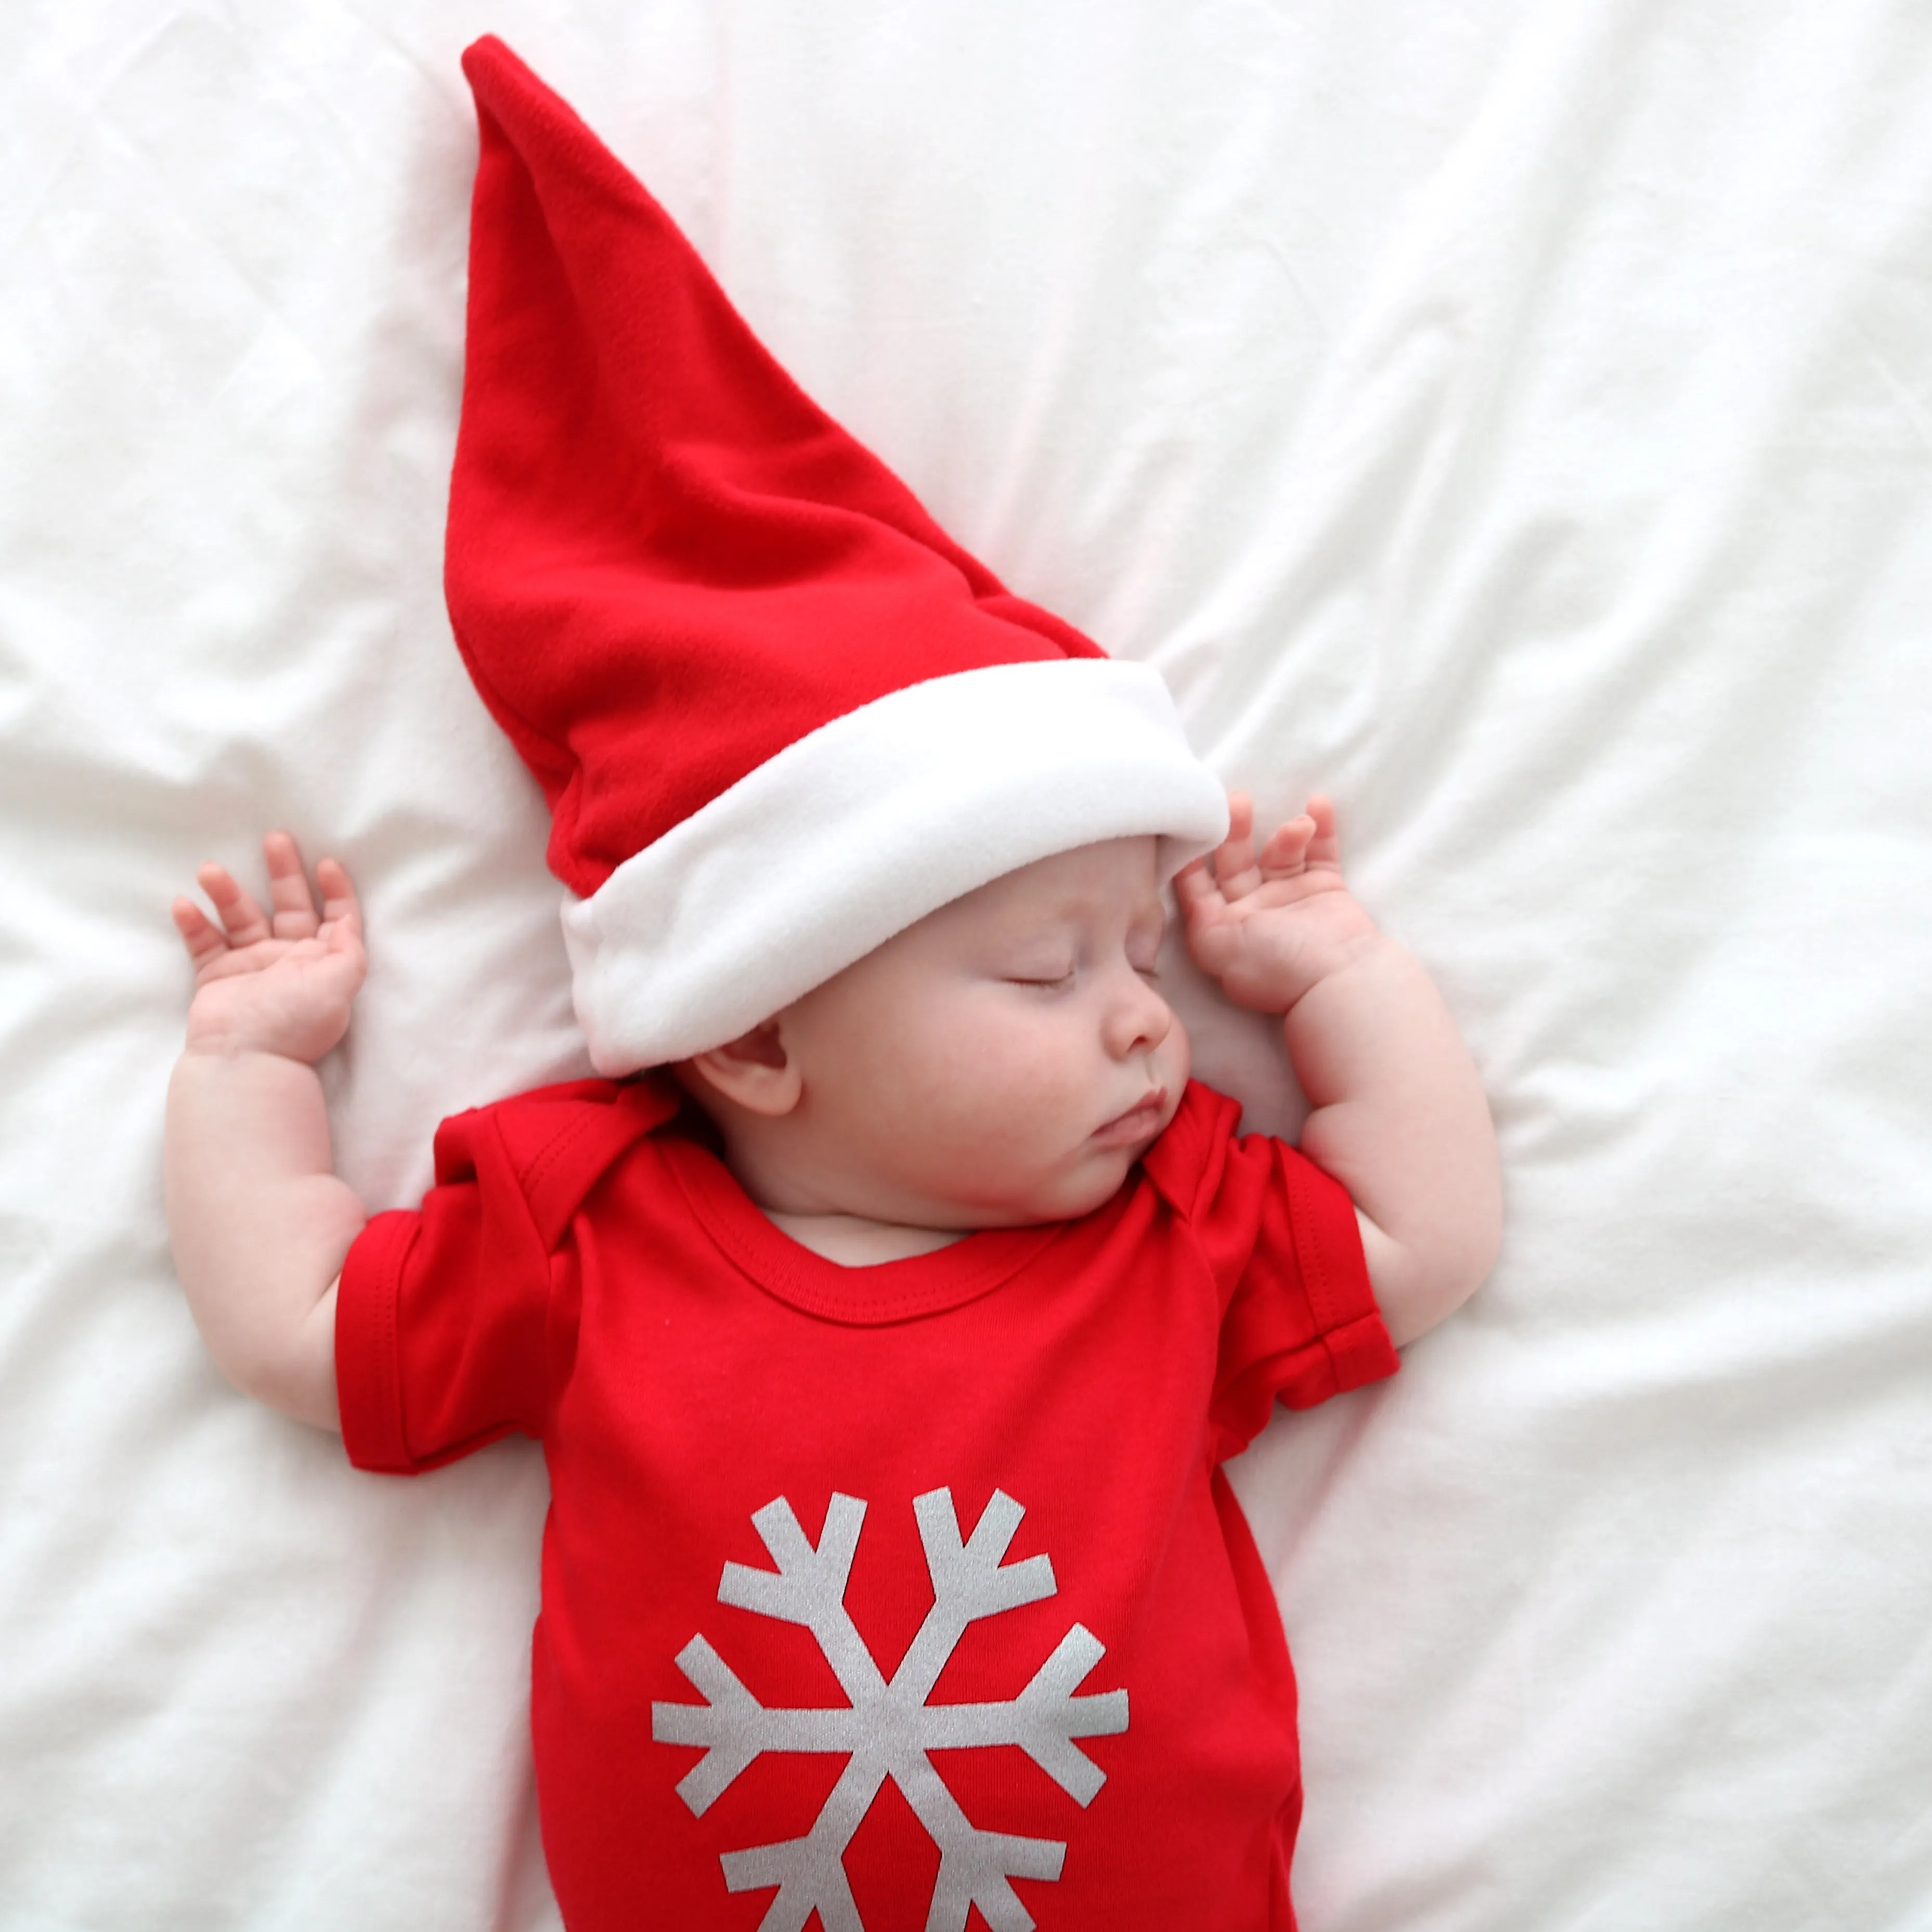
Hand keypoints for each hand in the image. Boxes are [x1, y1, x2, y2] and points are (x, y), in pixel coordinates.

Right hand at [172, 833, 365, 1061]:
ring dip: (228, 892)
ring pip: (242, 917)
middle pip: (290, 905)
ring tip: (210, 869)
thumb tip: (349, 921)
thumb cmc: (296, 1024)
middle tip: (276, 837)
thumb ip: (349, 951)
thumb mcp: (340, 985)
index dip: (336, 889)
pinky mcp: (217, 977)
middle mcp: (289, 960)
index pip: (336, 916)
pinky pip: (204, 943)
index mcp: (323, 961)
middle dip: (284, 871)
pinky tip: (184, 904)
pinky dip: (194, 923)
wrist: (245, 1061)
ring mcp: (252, 967)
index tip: (326, 862)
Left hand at [1175, 792, 1382, 1012]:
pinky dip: (1321, 828)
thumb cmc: (1272, 965)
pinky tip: (1318, 803)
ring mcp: (1290, 900)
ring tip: (1297, 825)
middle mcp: (1253, 913)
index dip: (1191, 854)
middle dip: (1234, 831)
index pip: (1198, 885)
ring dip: (1285, 832)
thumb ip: (1194, 908)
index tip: (1188, 821)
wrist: (1337, 981)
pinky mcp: (1326, 892)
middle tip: (1236, 801)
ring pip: (1279, 853)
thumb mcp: (1213, 943)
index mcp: (1222, 929)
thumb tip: (1181, 873)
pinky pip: (1321, 853)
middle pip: (1236, 861)